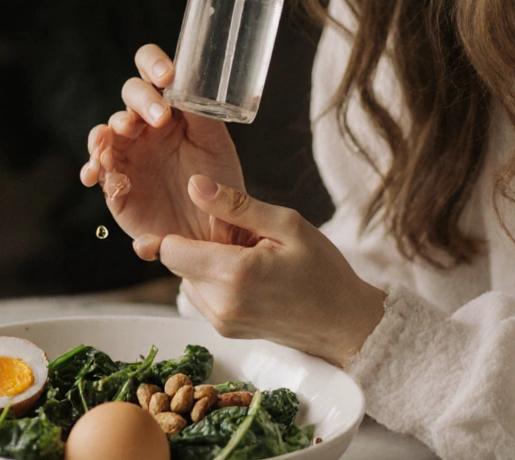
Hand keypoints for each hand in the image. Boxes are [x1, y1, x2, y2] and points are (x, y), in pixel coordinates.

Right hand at [80, 44, 252, 259]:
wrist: (213, 231)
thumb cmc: (218, 183)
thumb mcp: (216, 144)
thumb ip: (202, 115)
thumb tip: (189, 87)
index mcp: (171, 107)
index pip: (153, 72)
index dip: (152, 63)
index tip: (166, 76)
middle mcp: (146, 126)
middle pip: (129, 95)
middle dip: (139, 101)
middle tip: (158, 117)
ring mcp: (128, 154)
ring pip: (105, 130)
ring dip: (105, 130)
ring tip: (112, 138)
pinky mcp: (116, 185)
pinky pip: (96, 170)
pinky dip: (91, 167)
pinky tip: (95, 173)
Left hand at [159, 175, 387, 366]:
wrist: (344, 323)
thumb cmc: (324, 272)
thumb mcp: (286, 225)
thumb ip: (234, 205)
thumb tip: (194, 186)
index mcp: (233, 274)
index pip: (170, 249)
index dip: (182, 229)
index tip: (213, 223)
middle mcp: (220, 304)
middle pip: (178, 263)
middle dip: (202, 244)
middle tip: (245, 241)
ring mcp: (221, 322)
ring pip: (188, 279)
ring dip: (208, 264)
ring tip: (250, 259)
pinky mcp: (225, 329)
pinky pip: (202, 295)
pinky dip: (216, 281)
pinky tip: (249, 276)